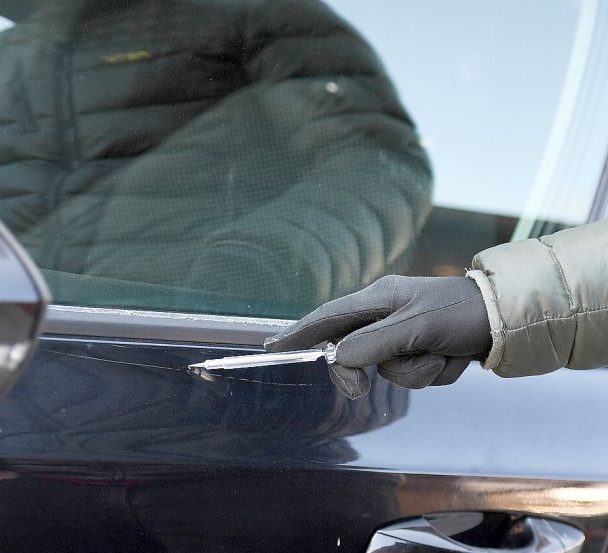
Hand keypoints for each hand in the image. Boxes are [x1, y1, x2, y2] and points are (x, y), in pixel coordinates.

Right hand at [264, 275, 491, 398]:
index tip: (272, 348)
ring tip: (442, 354)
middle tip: (361, 389)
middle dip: (366, 371)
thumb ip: (372, 345)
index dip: (298, 333)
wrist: (510, 320)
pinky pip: (417, 375)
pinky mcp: (426, 350)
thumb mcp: (414, 327)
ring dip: (419, 372)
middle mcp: (388, 315)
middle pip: (355, 353)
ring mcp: (406, 335)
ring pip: (391, 370)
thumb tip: (339, 359)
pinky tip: (454, 357)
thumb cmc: (461, 313)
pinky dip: (437, 372)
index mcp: (379, 299)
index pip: (327, 318)